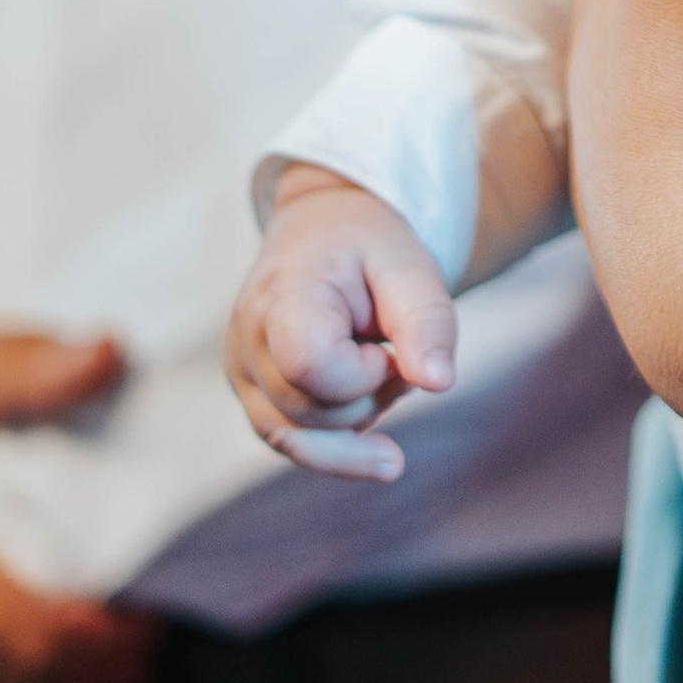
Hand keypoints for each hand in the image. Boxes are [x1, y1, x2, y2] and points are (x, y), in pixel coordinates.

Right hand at [225, 168, 456, 478]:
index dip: (363, 372)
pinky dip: (339, 446)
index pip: (310, 366)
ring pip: (298, 439)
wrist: (322, 230)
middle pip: (310, 411)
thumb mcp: (409, 265)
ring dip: (356, 418)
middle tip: (391, 348)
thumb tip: (439, 383)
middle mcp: (247, 338)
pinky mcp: (252, 393)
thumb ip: (427, 321)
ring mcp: (242, 370)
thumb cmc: (368, 247)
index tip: (385, 343)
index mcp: (281, 295)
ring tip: (380, 371)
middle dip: (369, 394)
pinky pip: (290, 442)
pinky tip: (378, 453)